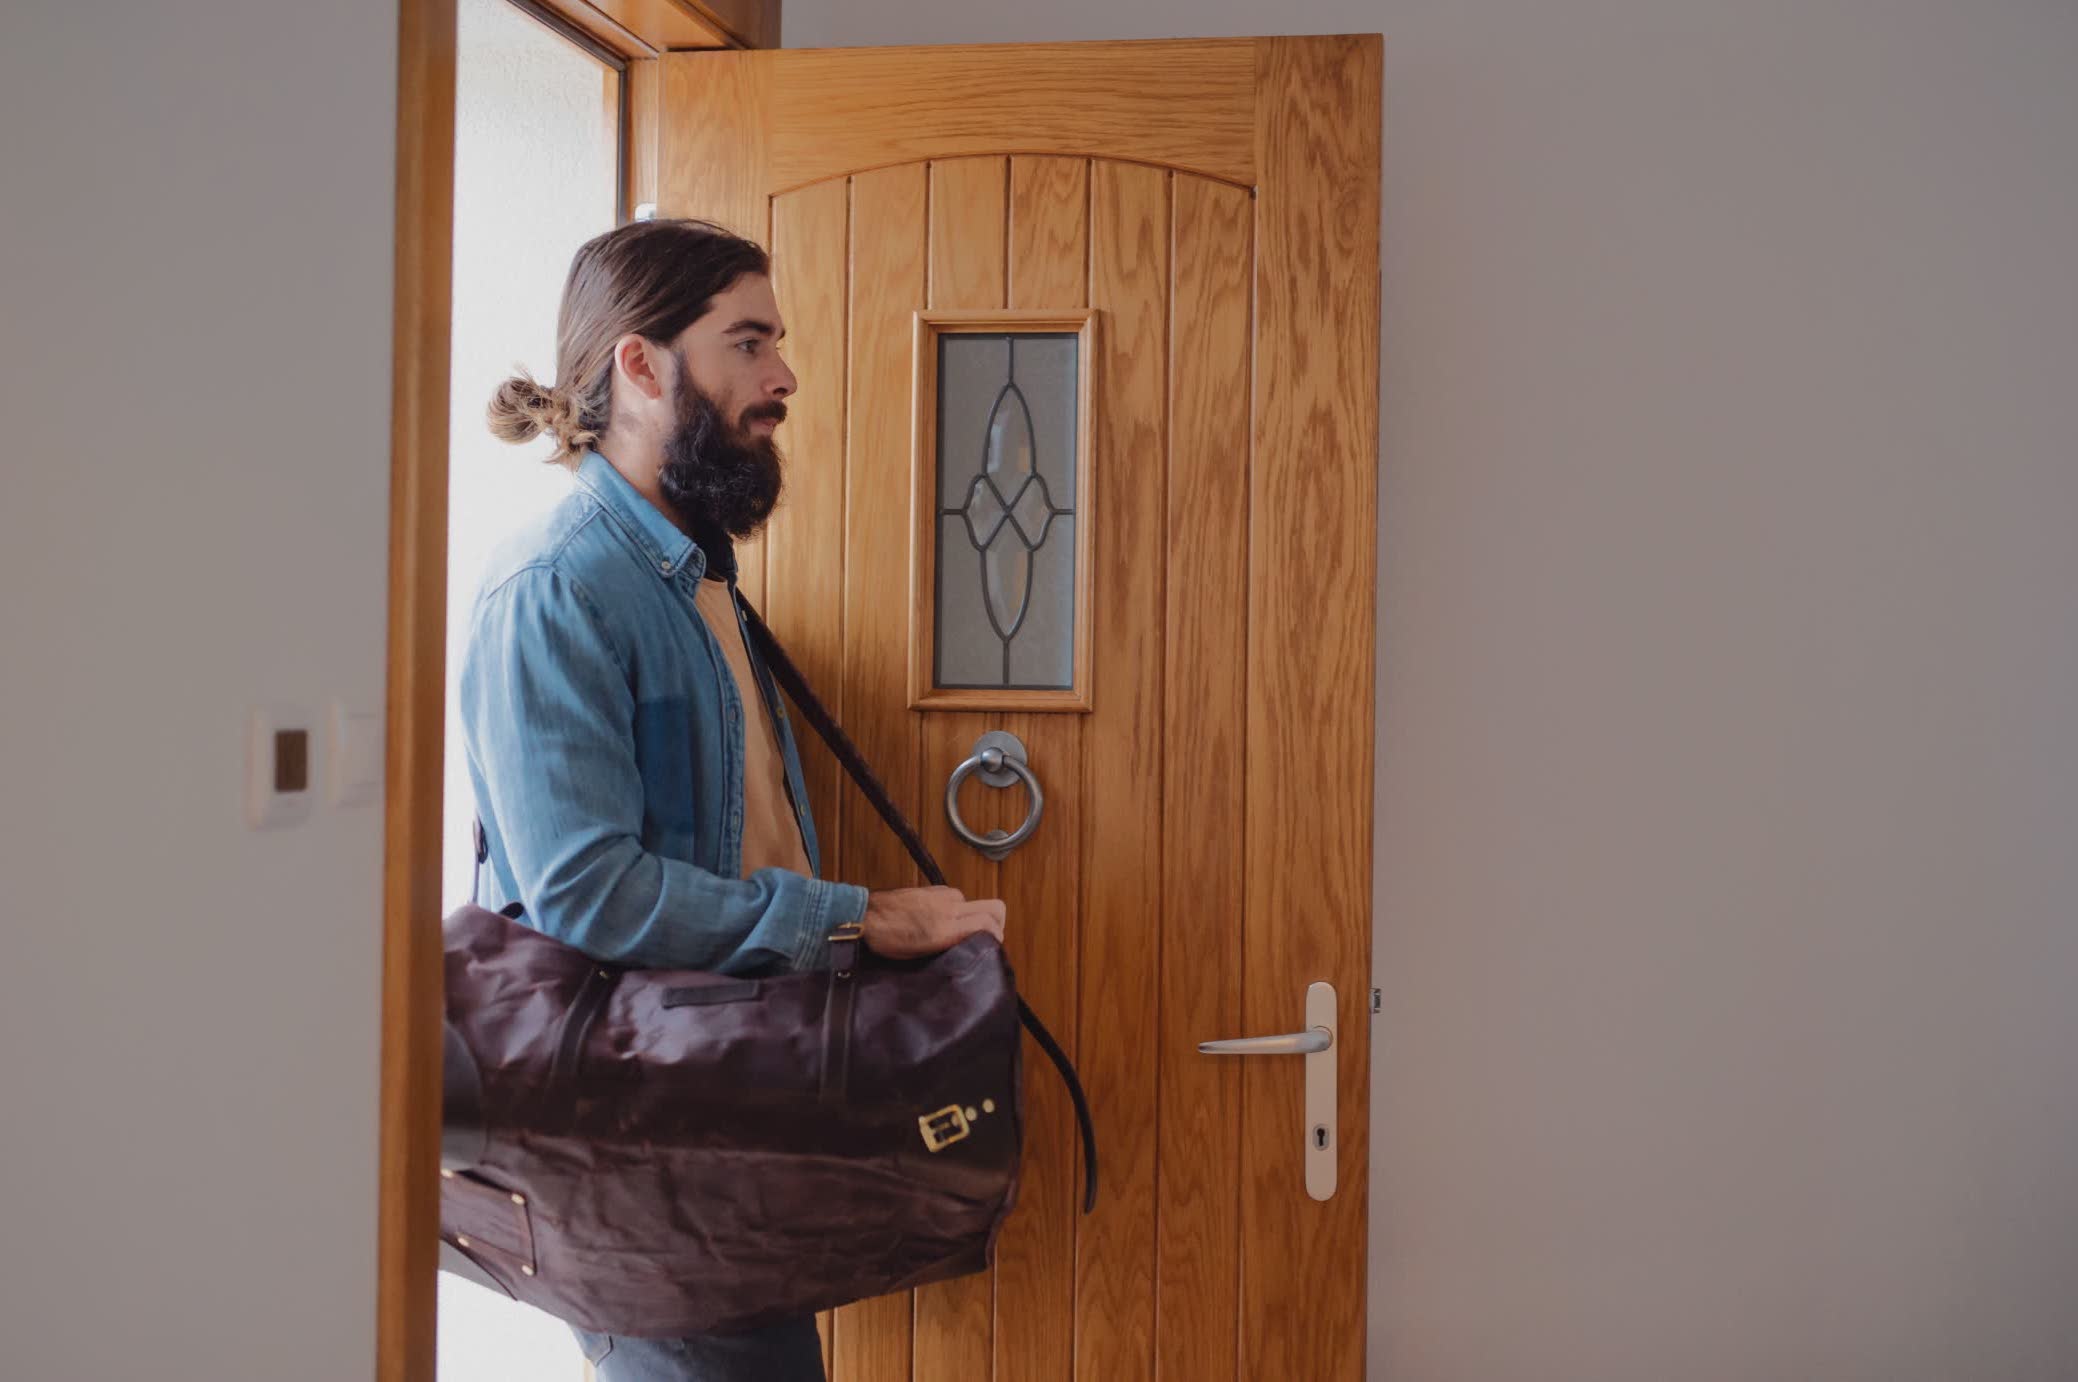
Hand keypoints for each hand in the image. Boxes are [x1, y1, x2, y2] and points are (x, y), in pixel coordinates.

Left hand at [859, 885, 1005, 959]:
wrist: (865, 914)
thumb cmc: (887, 938)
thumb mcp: (920, 954)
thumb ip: (949, 946)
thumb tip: (969, 946)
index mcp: (947, 927)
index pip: (991, 923)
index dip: (999, 936)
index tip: (993, 947)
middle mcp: (950, 907)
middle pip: (994, 907)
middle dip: (998, 922)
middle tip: (988, 937)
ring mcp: (942, 895)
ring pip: (974, 904)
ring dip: (974, 916)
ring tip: (958, 932)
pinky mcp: (933, 889)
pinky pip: (956, 899)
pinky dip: (957, 910)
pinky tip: (941, 921)